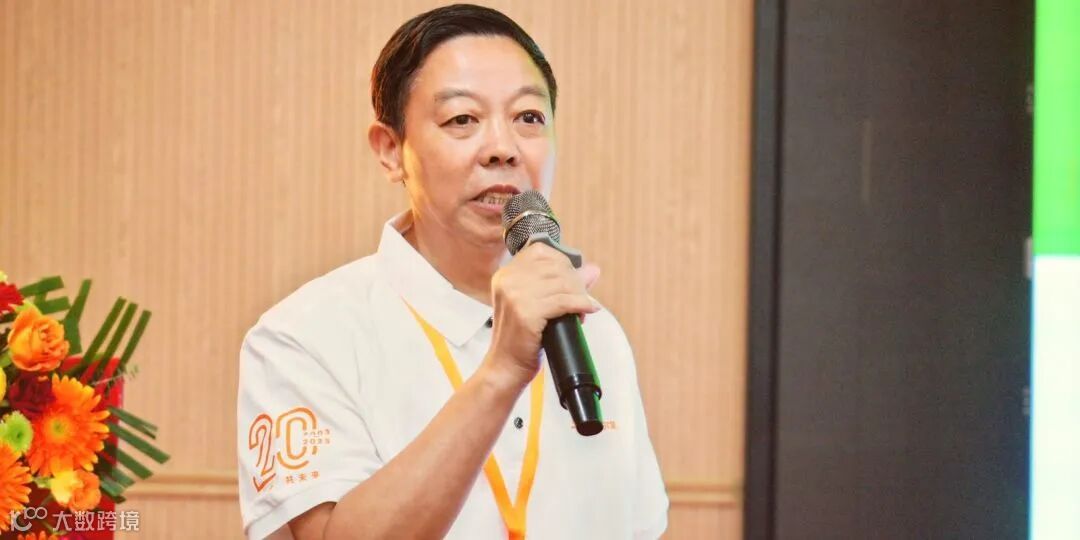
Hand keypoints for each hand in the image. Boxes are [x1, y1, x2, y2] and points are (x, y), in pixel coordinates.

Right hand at [483, 243, 600, 390]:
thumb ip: (563, 285)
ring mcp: (515, 296)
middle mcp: (508, 281)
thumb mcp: (538, 305)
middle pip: (555, 267)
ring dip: (580, 295)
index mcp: (506, 275)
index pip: (541, 252)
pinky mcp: (526, 312)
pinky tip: (587, 310)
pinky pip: (564, 301)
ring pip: (562, 284)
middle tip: (582, 298)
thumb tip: (593, 269)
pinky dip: (581, 304)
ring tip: (584, 307)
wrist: (506, 367)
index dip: (563, 263)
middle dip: (575, 282)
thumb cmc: (522, 338)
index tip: (572, 279)